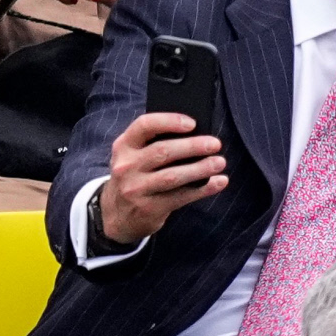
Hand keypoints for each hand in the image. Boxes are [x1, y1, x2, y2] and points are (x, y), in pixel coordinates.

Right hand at [97, 112, 227, 242]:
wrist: (115, 214)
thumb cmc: (135, 175)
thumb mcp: (133, 156)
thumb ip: (154, 143)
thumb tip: (197, 133)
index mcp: (124, 146)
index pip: (145, 126)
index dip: (169, 121)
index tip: (193, 123)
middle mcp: (127, 166)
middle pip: (162, 151)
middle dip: (192, 146)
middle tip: (215, 144)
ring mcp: (136, 189)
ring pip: (172, 176)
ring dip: (200, 168)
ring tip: (220, 162)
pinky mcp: (149, 209)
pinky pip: (181, 197)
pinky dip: (203, 189)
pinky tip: (219, 182)